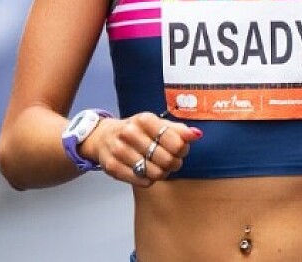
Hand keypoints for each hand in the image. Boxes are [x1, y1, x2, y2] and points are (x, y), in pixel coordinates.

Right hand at [84, 112, 202, 186]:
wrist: (104, 137)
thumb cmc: (137, 131)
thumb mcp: (156, 124)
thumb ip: (178, 130)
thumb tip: (197, 134)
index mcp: (144, 120)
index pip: (174, 140)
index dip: (183, 149)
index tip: (181, 150)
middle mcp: (130, 133)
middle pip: (166, 159)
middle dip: (174, 163)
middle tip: (172, 161)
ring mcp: (120, 151)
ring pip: (155, 173)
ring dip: (162, 173)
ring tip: (160, 166)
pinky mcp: (113, 167)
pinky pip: (142, 181)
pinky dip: (149, 179)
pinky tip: (147, 171)